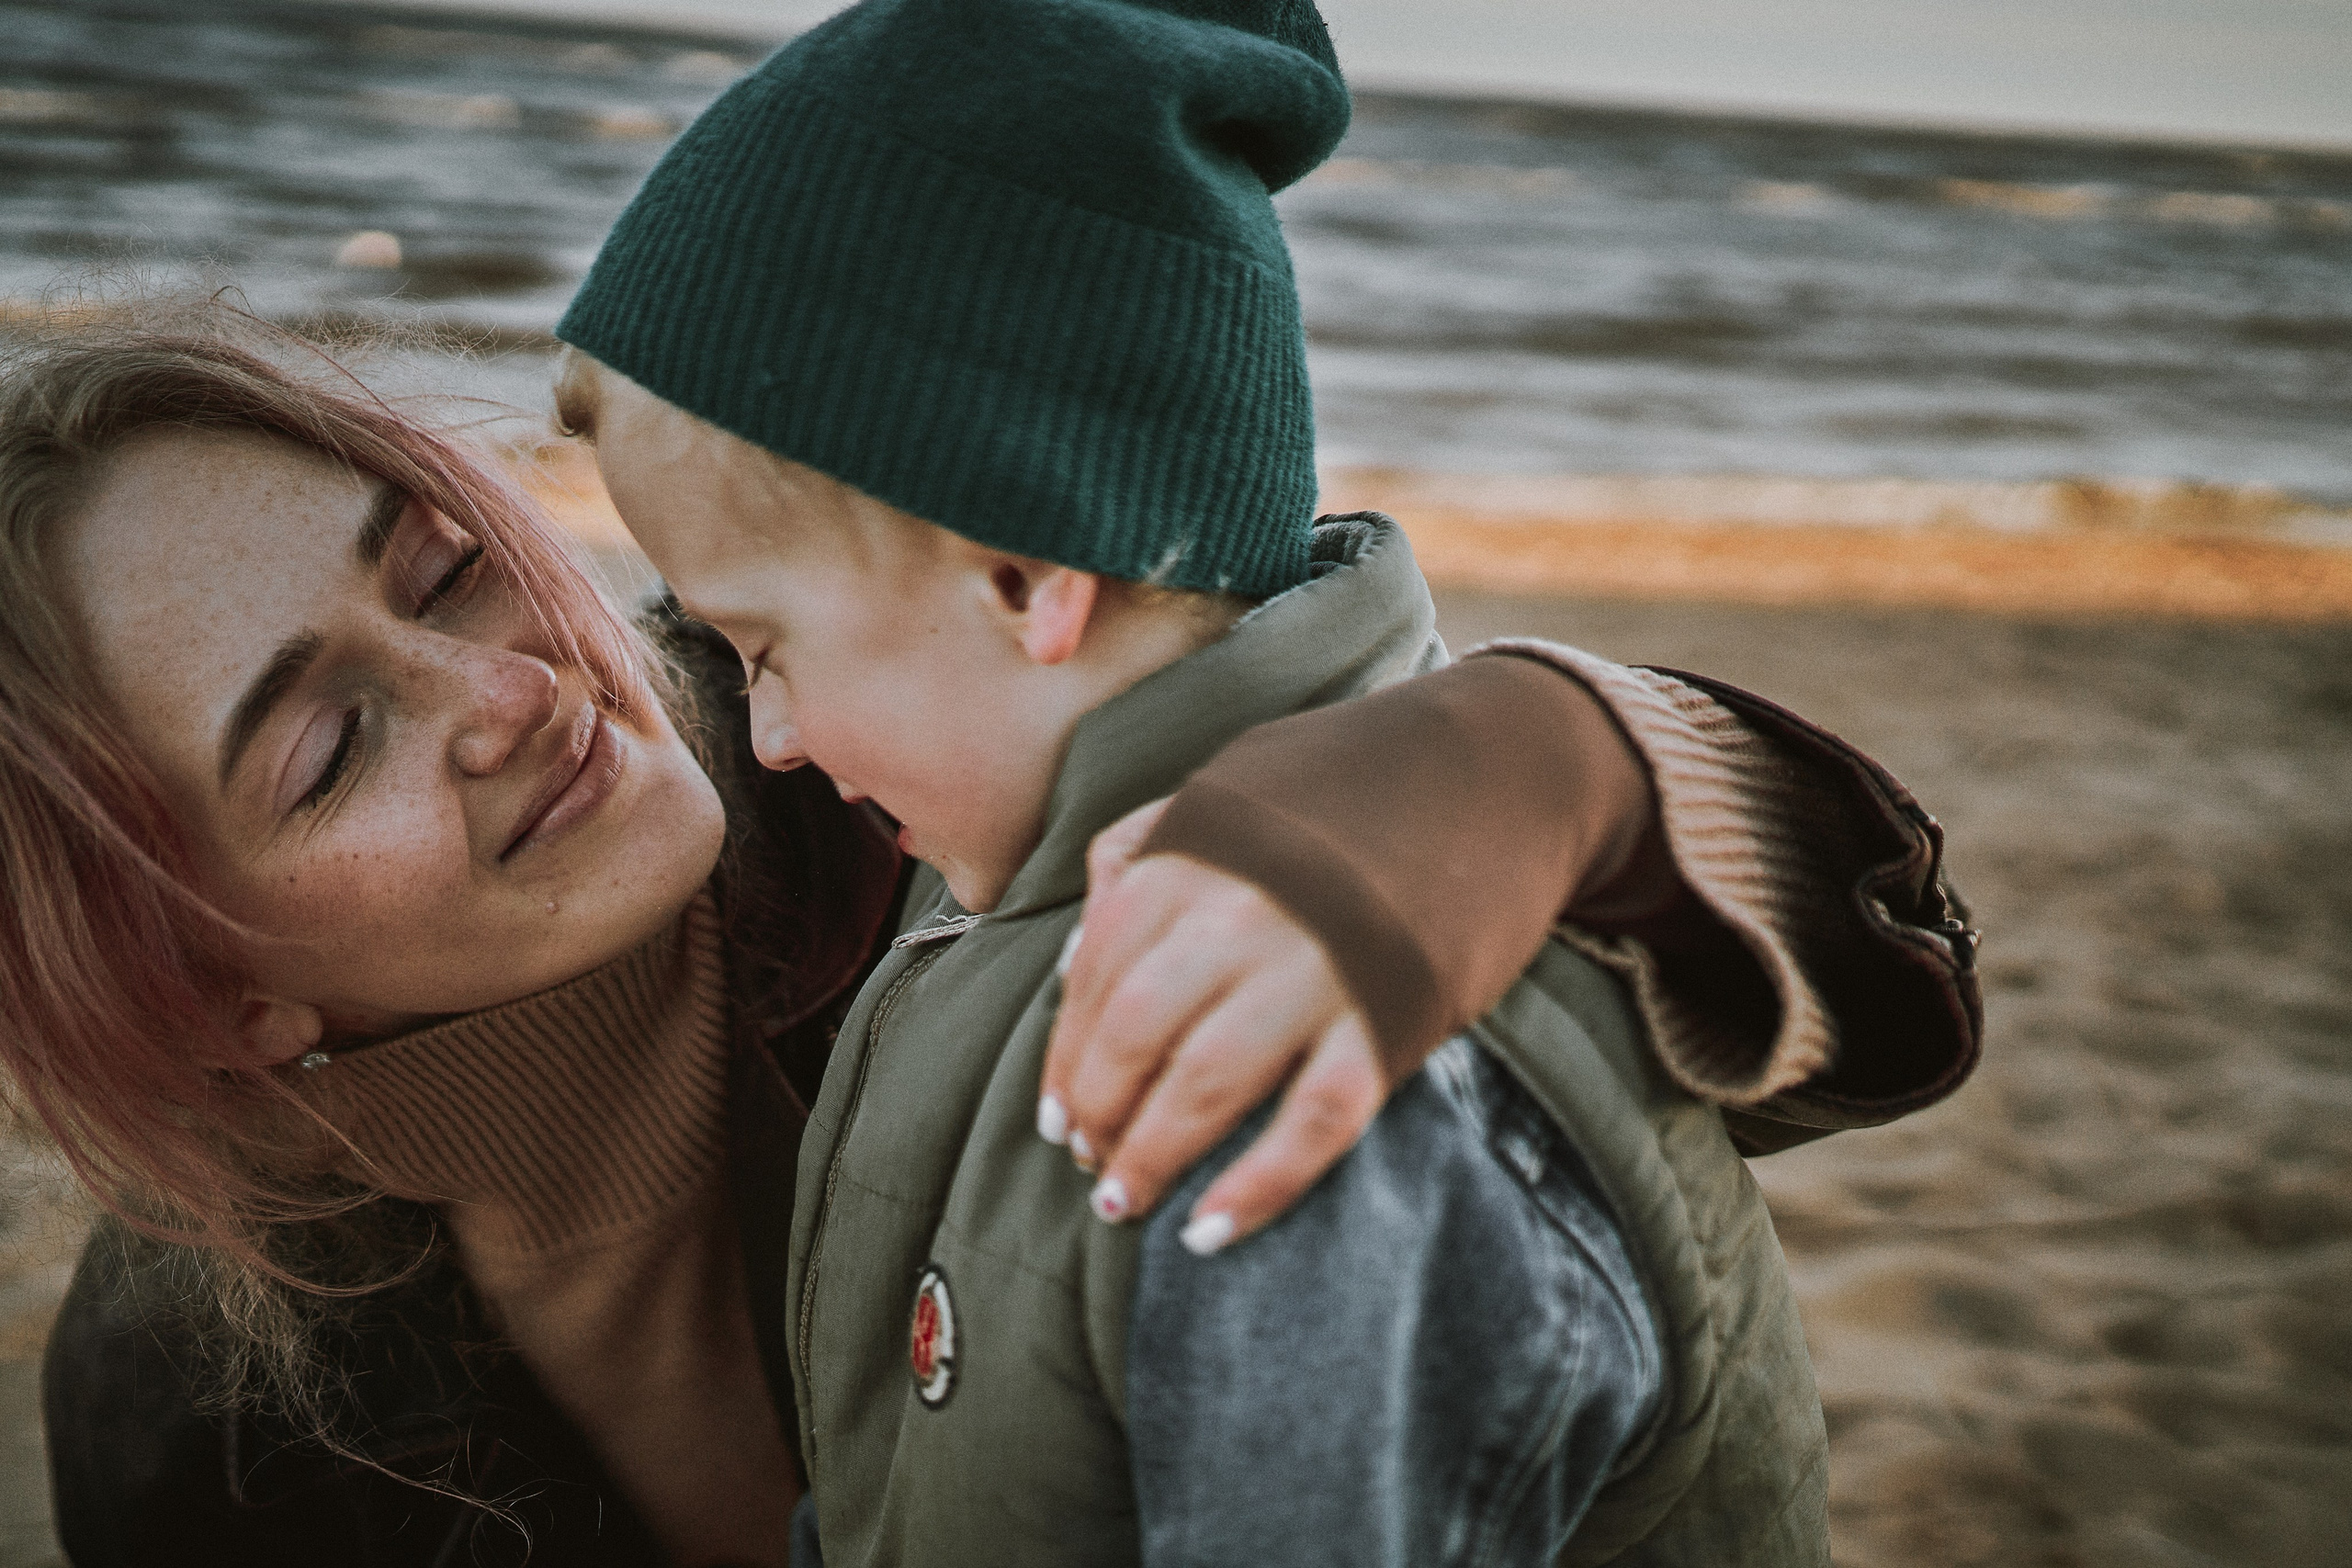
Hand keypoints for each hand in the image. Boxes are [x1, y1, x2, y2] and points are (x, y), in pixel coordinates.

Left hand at [1039, 798, 1387, 1254]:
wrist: (1499, 772)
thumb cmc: (1348, 793)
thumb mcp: (1224, 792)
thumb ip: (1140, 855)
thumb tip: (1073, 964)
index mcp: (1192, 859)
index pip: (1097, 978)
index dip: (1067, 1058)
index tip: (1058, 1116)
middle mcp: (1242, 913)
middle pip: (1135, 1036)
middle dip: (1099, 1112)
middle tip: (1091, 1163)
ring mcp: (1318, 968)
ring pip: (1206, 1085)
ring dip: (1151, 1157)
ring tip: (1123, 1203)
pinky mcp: (1391, 1019)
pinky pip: (1312, 1120)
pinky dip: (1257, 1186)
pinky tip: (1209, 1231)